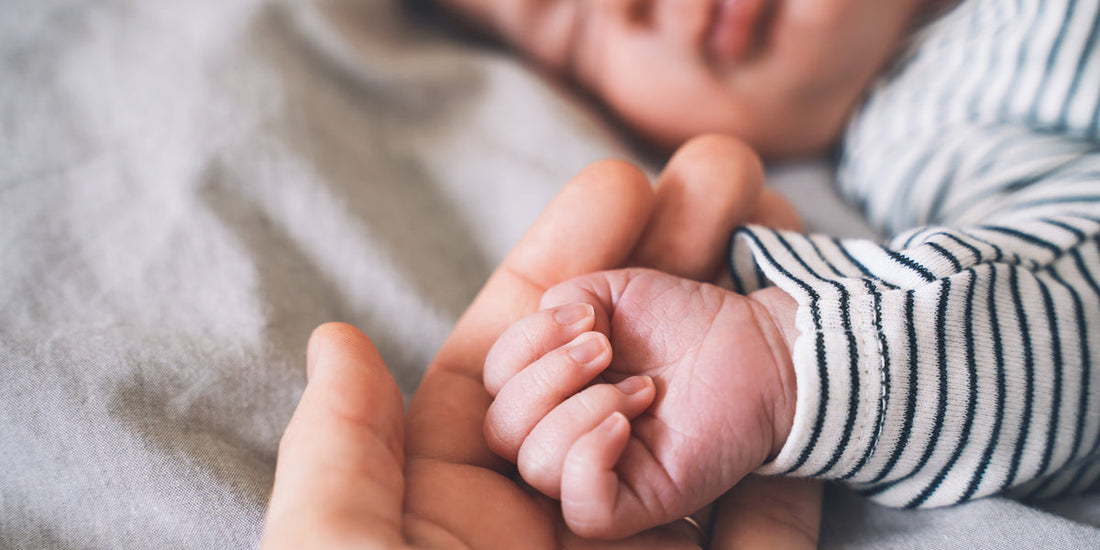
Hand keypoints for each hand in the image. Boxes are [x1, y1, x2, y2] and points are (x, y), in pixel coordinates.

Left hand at [262, 135, 822, 548]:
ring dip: (749, 324)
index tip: (617, 184)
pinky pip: (774, 518)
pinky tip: (824, 342)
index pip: (519, 357)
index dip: (568, 264)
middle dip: (673, 264)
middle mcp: (560, 517)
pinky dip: (805, 441)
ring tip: (786, 230)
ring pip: (706, 421)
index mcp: (467, 501)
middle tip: (720, 175)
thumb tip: (339, 340)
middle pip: (625, 365)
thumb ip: (341, 454)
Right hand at [482, 267, 799, 537]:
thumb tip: (541, 326)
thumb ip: (559, 300)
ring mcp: (599, 472)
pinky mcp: (637, 503)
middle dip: (548, 376)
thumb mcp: (610, 292)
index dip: (525, 343)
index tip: (586, 317)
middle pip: (502, 429)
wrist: (753, 345)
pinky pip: (583, 507)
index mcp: (551, 387)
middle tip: (604, 348)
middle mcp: (564, 433)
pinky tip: (625, 421)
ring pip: (536, 465)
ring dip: (582, 409)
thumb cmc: (684, 322)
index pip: (496, 382)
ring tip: (637, 387)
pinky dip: (592, 455)